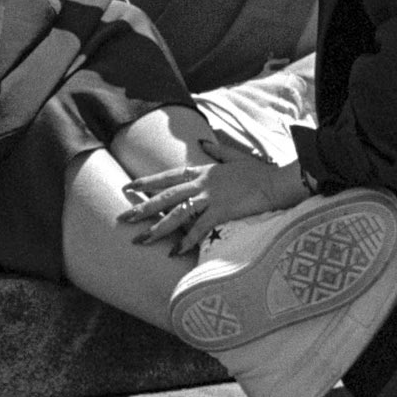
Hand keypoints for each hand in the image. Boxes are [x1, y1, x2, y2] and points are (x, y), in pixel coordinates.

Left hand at [117, 134, 301, 255]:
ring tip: (140, 240)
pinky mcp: (221, 212)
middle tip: (122, 217)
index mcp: (203, 171)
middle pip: (166, 196)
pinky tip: (174, 253)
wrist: (275, 181)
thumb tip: (203, 143)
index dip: (147, 182)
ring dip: (157, 228)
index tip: (128, 187)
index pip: (168, 177)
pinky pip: (199, 229)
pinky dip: (186, 241)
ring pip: (177, 213)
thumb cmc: (257, 171)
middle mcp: (202, 184)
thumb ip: (217, 151)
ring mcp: (210, 198)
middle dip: (142, 207)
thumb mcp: (234, 156)